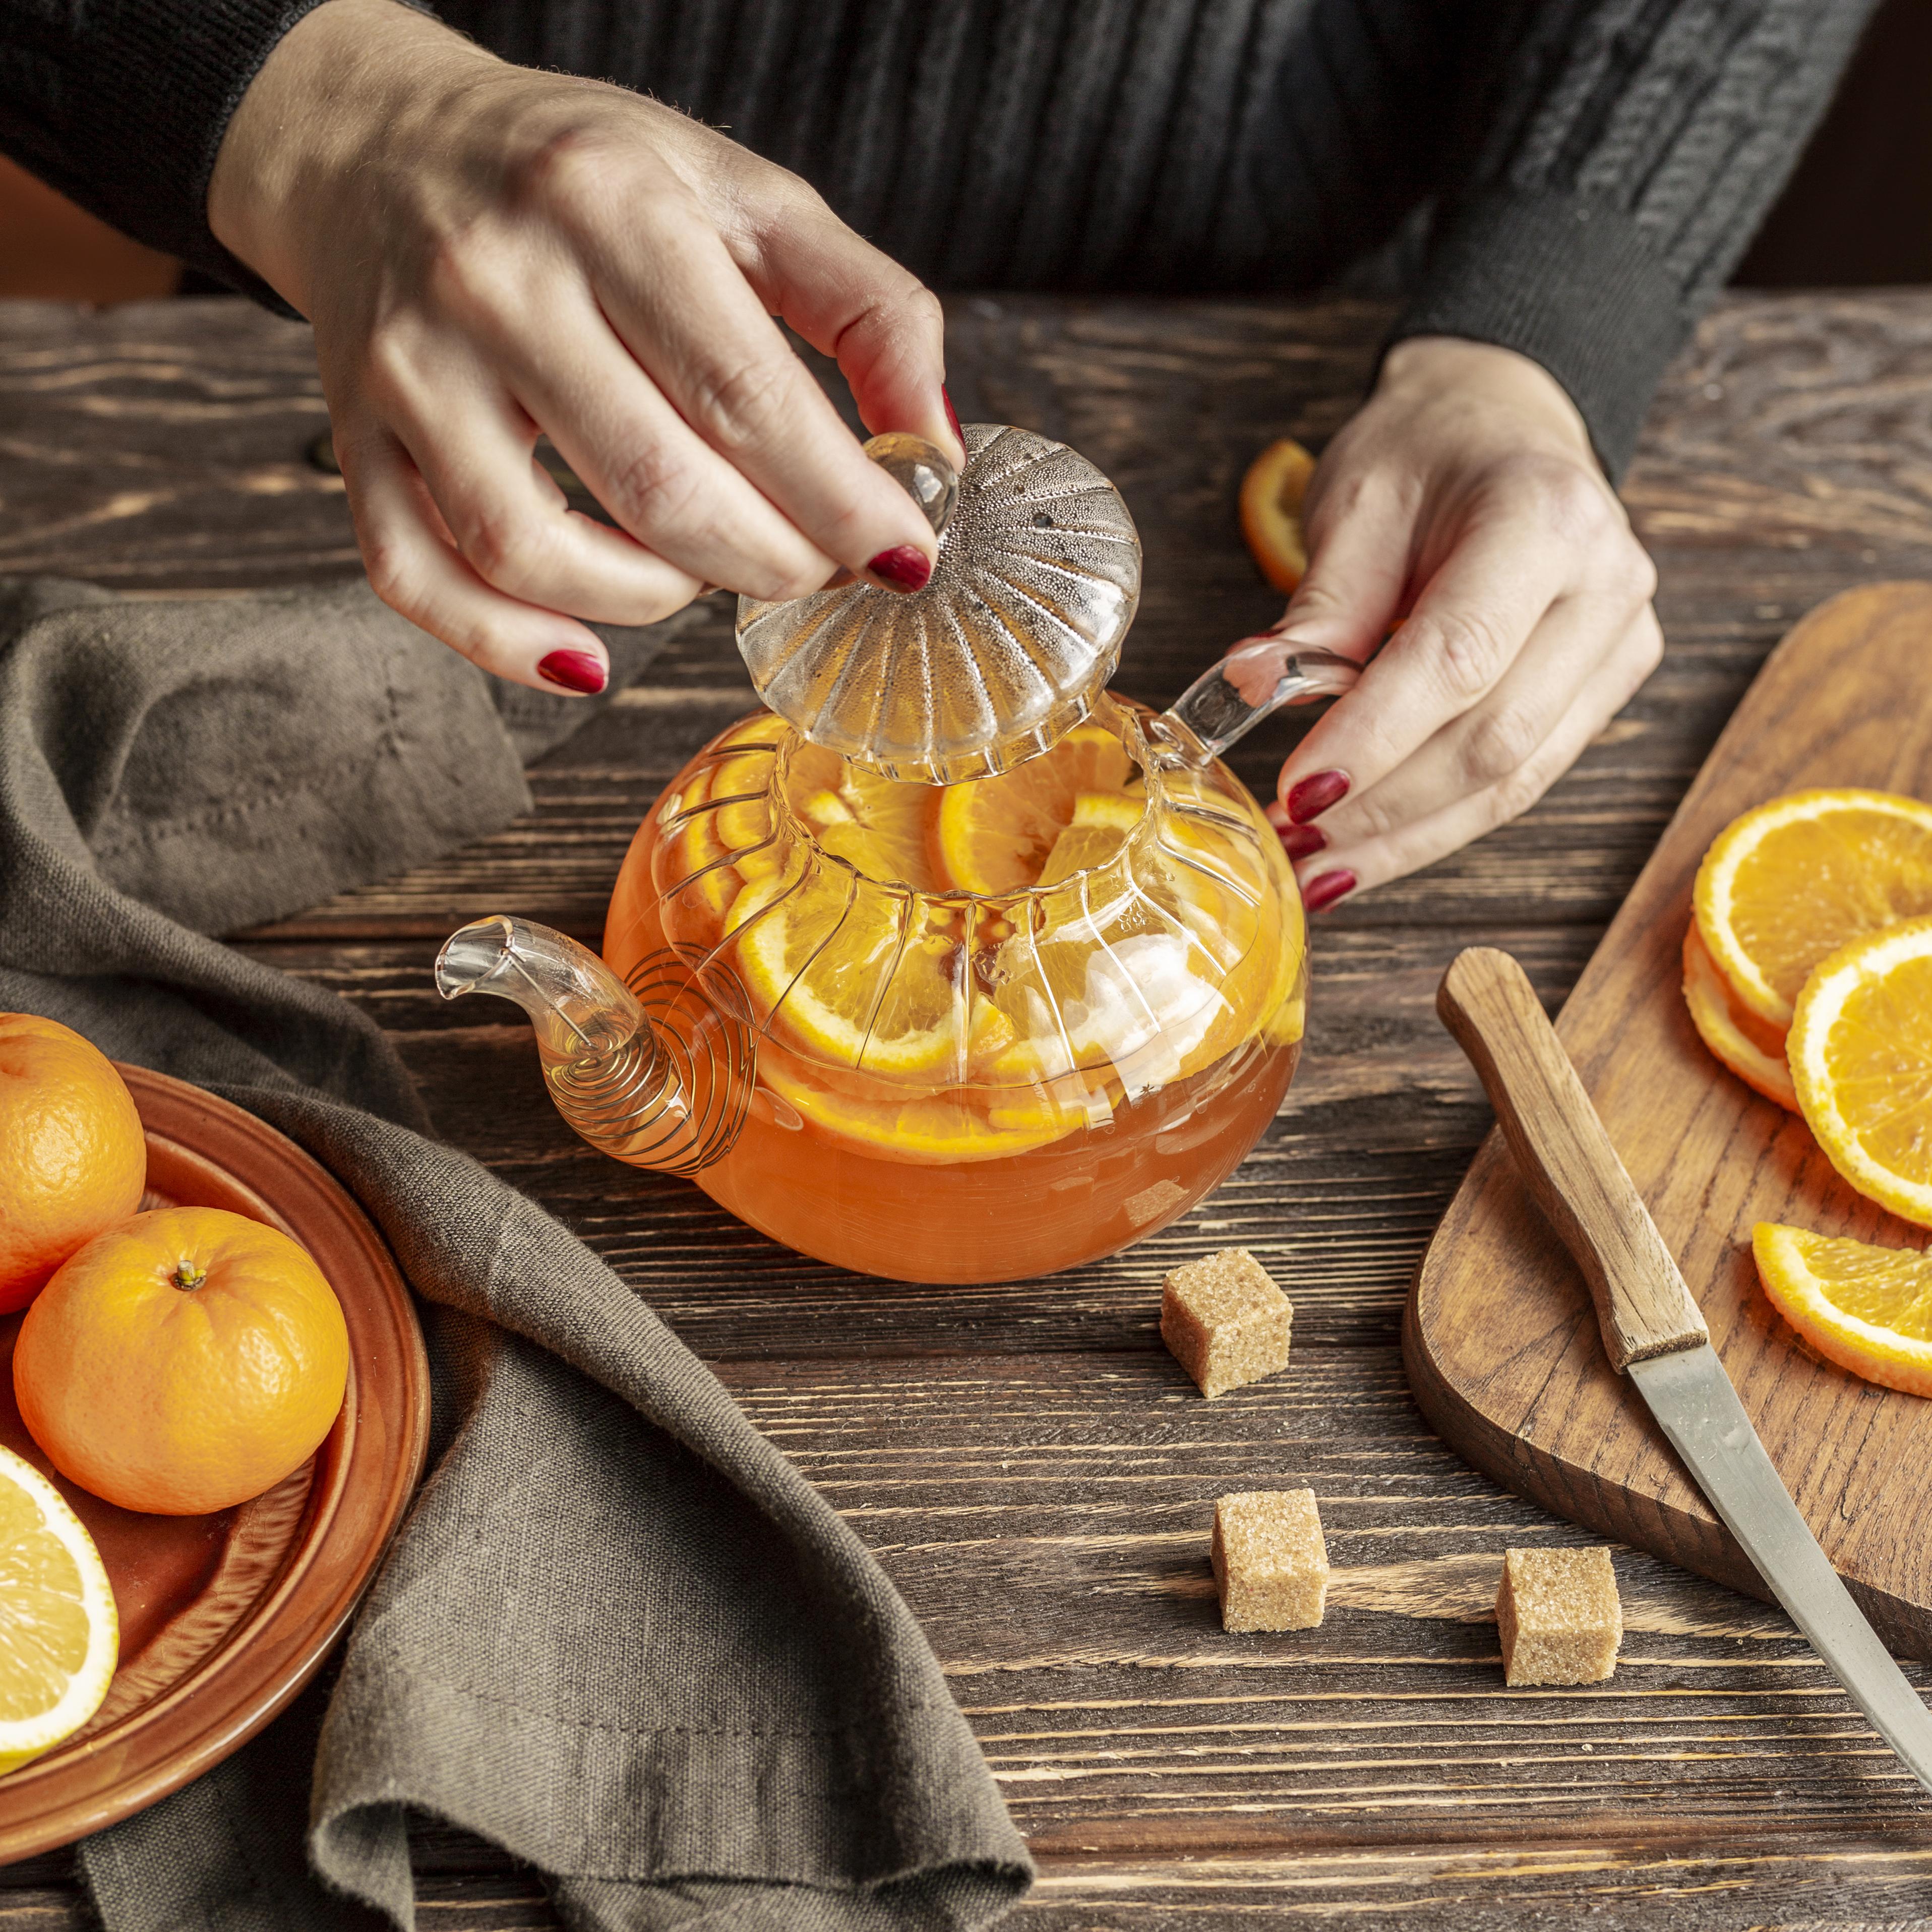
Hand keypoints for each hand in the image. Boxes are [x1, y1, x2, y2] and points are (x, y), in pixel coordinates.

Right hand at [208, 0, 961, 694]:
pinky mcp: (356, 437)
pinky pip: (421, 578)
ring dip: (652, 604)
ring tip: (703, 573)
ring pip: (537, 553)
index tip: (902, 557)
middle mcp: (494, 281)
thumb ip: (868, 309)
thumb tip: (939, 447)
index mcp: (609, 204)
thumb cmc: (587, 181)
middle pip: (658, 490)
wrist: (387, 145)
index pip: (748, 397)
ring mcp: (410, 368)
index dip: (841, 503)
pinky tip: (589, 656)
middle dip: (769, 563)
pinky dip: (510, 644)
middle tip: (813, 567)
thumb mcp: (746, 198)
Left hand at [1262, 337, 1661, 908]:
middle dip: (1383, 807)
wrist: (1504, 427)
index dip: (1373, 738)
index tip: (1295, 790)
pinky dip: (1437, 823)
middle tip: (1291, 843)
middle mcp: (1606, 586)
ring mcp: (1619, 646)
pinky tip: (1365, 848)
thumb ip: (1319, 606)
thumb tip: (1253, 687)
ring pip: (1513, 781)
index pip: (1458, 657)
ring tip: (1316, 869)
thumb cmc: (1426, 454)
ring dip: (1407, 839)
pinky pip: (1519, 780)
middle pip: (1493, 738)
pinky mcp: (1603, 692)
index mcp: (1545, 517)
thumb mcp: (1357, 500)